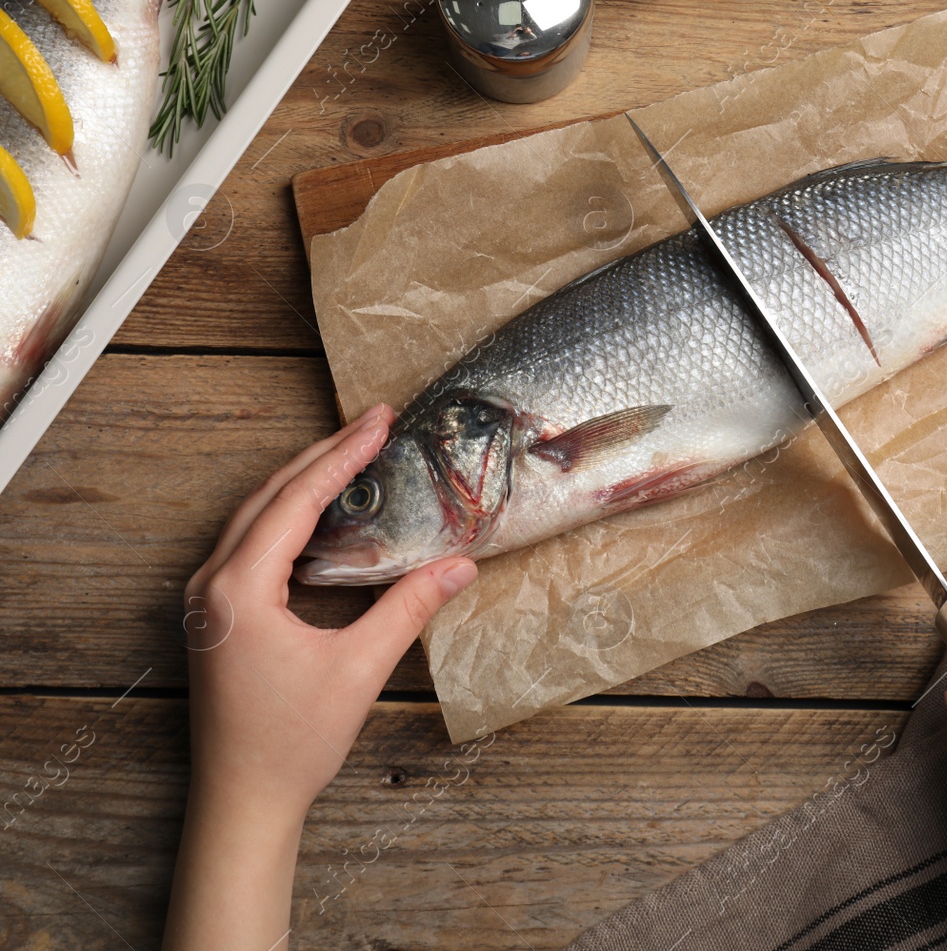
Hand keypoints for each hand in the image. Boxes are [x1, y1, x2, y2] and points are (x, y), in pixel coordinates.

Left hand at [165, 405, 476, 949]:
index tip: (379, 420)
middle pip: (269, 495)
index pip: (297, 500)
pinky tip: (318, 513)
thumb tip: (461, 565)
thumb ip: (408, 608)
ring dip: (303, 481)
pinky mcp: (217, 616)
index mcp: (240, 587)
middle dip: (323, 455)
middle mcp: (212, 583)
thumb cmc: (291, 742)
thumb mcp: (359, 669)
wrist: (241, 802)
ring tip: (351, 453)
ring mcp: (208, 600)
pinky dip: (288, 515)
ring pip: (254, 516)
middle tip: (371, 422)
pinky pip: (250, 543)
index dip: (343, 455)